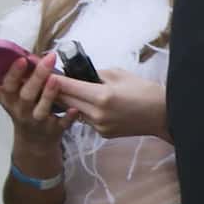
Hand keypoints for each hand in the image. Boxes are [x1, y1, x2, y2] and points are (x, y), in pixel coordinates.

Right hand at [0, 50, 67, 151]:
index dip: (14, 74)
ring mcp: (39, 122)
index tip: (22, 59)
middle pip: (27, 95)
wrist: (34, 143)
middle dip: (37, 77)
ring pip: (42, 109)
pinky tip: (74, 109)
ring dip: (49, 95)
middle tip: (48, 59)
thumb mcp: (6, 100)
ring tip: (57, 79)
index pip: (9, 86)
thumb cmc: (21, 113)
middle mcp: (22, 112)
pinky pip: (62, 124)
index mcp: (10, 101)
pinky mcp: (55, 130)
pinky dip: (68, 117)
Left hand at [47, 62, 169, 139]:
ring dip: (66, 100)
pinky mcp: (103, 133)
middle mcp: (97, 114)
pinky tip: (82, 102)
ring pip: (73, 110)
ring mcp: (99, 126)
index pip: (67, 85)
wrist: (163, 115)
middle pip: (65, 100)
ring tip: (60, 89)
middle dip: (53, 89)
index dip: (51, 77)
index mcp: (101, 96)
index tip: (40, 70)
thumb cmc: (143, 90)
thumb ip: (94, 75)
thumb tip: (76, 74)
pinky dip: (81, 109)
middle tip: (43, 78)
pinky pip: (85, 119)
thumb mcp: (118, 74)